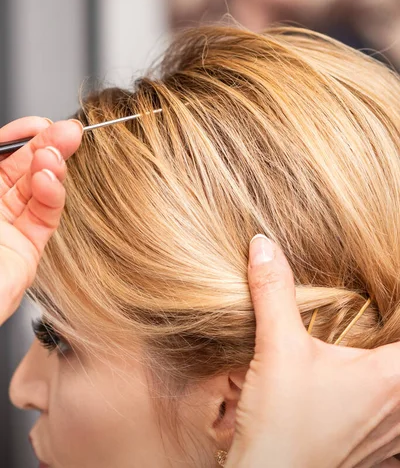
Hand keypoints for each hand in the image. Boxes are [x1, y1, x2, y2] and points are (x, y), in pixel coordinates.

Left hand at [0, 116, 82, 325]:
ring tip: (59, 152)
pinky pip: (45, 215)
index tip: (39, 124)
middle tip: (69, 132)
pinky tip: (52, 179)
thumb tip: (14, 139)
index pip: (2, 154)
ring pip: (38, 188)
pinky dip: (53, 194)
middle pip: (23, 167)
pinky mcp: (28, 248)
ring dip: (52, 166)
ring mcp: (10, 226)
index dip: (21, 136)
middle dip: (47, 145)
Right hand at [225, 235, 399, 467]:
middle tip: (381, 323)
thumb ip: (273, 292)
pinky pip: (397, 425)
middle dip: (395, 338)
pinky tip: (365, 394)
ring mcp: (392, 436)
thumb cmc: (279, 424)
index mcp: (389, 376)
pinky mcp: (378, 455)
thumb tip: (262, 244)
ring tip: (372, 357)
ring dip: (392, 375)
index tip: (390, 298)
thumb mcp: (276, 349)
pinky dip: (390, 404)